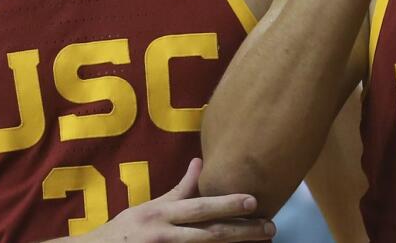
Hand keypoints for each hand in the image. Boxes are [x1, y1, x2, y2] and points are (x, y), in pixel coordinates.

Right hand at [83, 158, 275, 241]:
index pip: (199, 208)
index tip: (253, 200)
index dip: (226, 204)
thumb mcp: (149, 207)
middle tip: (270, 228)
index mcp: (161, 214)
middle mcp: (164, 234)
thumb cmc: (126, 231)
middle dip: (243, 231)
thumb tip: (200, 162)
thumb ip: (178, 190)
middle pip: (209, 234)